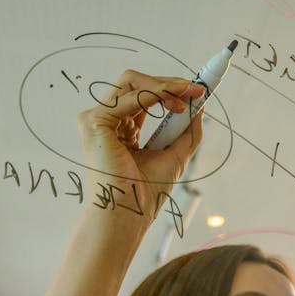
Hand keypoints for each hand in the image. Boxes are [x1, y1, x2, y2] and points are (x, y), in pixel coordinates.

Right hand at [76, 70, 204, 227]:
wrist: (129, 214)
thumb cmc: (145, 194)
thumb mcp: (175, 155)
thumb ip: (186, 130)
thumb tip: (199, 105)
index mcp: (122, 129)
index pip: (144, 96)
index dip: (171, 89)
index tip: (199, 90)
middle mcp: (108, 121)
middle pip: (136, 82)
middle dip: (169, 83)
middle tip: (196, 90)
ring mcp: (98, 120)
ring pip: (131, 81)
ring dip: (165, 86)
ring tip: (186, 98)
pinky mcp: (95, 122)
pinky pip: (128, 97)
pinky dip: (154, 95)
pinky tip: (173, 103)